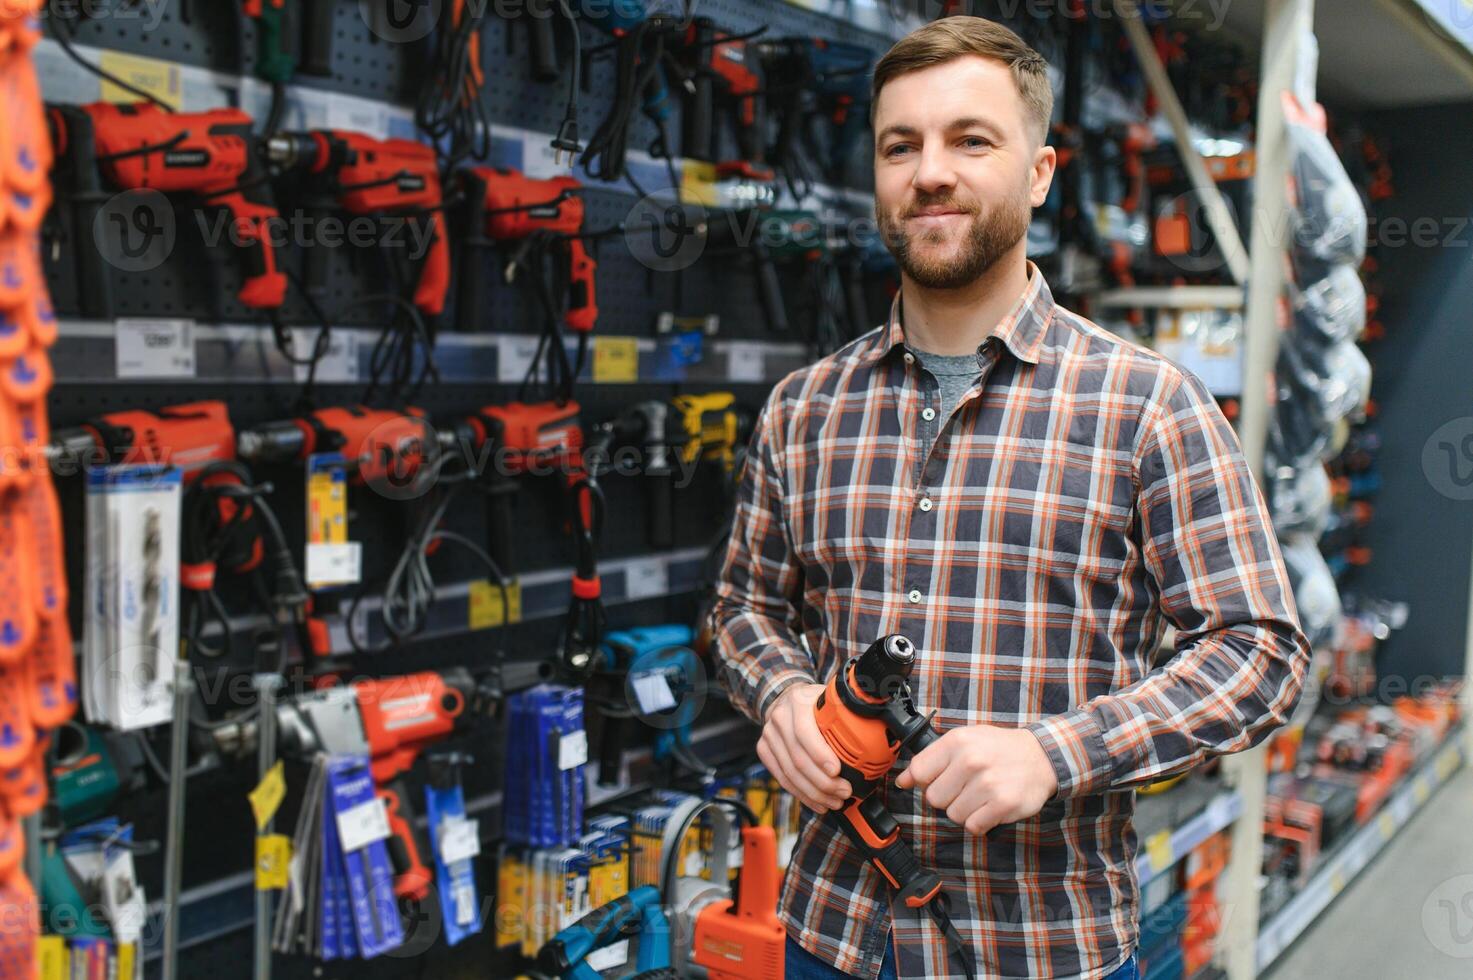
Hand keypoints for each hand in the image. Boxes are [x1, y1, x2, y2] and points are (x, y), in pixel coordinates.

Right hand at [757, 683, 851, 812]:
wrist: (786, 697)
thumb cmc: (814, 701)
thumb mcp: (829, 696)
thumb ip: (845, 710)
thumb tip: (878, 725)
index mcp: (797, 703)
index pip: (805, 734)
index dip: (820, 755)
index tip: (838, 771)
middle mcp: (779, 718)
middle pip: (798, 759)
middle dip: (823, 782)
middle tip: (845, 792)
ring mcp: (768, 736)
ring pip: (790, 774)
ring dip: (815, 793)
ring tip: (836, 802)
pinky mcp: (764, 751)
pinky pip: (782, 779)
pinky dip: (802, 795)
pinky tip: (819, 803)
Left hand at [895, 725, 1058, 835]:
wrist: (1042, 756)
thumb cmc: (998, 749)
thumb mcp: (965, 740)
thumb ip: (932, 759)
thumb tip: (902, 781)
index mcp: (957, 741)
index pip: (919, 770)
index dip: (924, 781)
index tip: (936, 781)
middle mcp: (970, 761)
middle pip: (934, 799)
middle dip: (947, 798)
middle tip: (965, 787)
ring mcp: (987, 783)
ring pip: (953, 815)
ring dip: (965, 811)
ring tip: (981, 795)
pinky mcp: (1003, 804)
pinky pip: (973, 826)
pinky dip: (980, 822)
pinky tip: (990, 806)